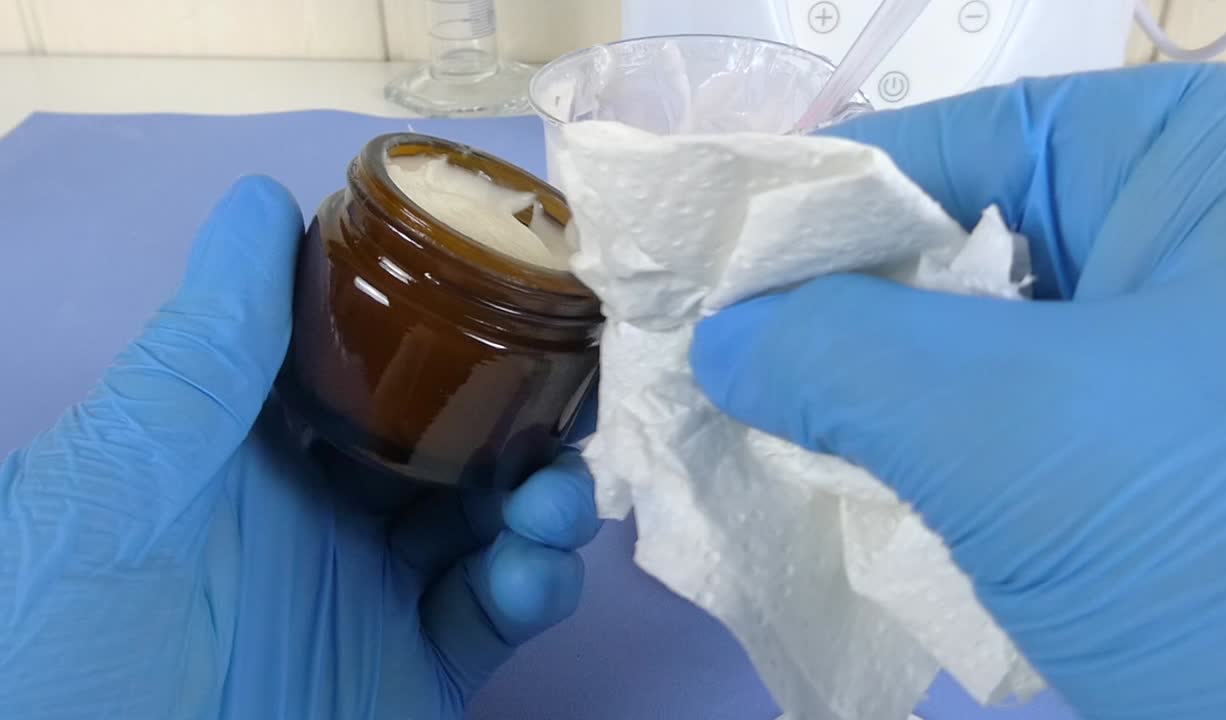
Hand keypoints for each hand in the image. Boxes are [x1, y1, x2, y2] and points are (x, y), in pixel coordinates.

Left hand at [0, 177, 599, 718]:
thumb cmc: (68, 643)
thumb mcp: (116, 484)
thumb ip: (203, 353)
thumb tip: (263, 202)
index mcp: (247, 450)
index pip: (360, 362)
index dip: (435, 324)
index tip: (508, 282)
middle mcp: (320, 512)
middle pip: (447, 439)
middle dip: (519, 415)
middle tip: (572, 400)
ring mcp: (371, 597)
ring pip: (490, 521)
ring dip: (543, 498)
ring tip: (557, 501)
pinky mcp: (414, 676)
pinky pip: (495, 618)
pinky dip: (534, 588)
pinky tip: (533, 576)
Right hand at [691, 62, 1225, 718]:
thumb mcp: (1017, 429)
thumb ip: (844, 356)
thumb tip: (722, 339)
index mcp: (1200, 163)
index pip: (959, 143)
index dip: (813, 200)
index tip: (701, 271)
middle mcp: (1196, 236)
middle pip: (961, 240)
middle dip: (833, 311)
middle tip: (712, 360)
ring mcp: (1185, 351)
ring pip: (978, 341)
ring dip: (871, 394)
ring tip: (752, 424)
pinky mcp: (1160, 450)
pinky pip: (1012, 419)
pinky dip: (927, 451)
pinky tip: (842, 479)